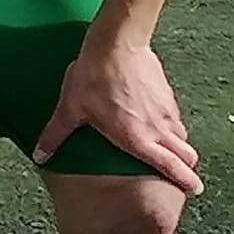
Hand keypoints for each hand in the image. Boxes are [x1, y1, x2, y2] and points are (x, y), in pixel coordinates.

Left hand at [36, 31, 203, 192]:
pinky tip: (160, 125)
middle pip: (187, 156)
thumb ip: (56, 135)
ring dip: (180, 148)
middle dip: (188, 169)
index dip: (186, 181)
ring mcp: (166, 111)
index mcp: (137, 139)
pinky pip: (176, 119)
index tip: (193, 190)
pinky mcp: (167, 96)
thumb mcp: (70, 108)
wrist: (117, 43)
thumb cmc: (93, 76)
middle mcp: (157, 128)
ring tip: (170, 153)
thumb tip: (40, 155)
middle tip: (185, 177)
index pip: (171, 166)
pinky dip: (173, 128)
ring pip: (183, 137)